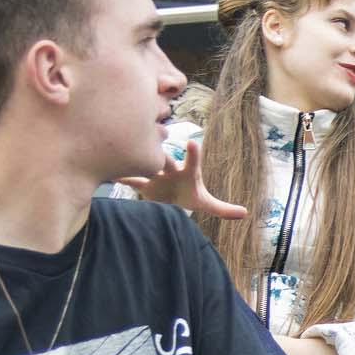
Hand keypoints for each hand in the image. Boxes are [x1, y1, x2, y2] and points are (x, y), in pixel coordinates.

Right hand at [117, 138, 247, 220]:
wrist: (169, 196)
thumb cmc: (189, 195)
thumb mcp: (205, 203)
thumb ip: (223, 208)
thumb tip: (245, 213)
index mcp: (188, 173)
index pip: (192, 162)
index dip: (193, 154)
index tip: (193, 141)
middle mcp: (170, 169)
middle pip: (166, 161)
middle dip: (163, 160)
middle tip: (161, 159)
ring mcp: (155, 175)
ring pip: (146, 167)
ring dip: (139, 166)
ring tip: (128, 160)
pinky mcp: (142, 183)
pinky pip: (130, 180)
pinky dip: (121, 178)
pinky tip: (108, 174)